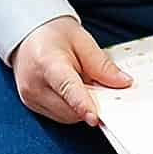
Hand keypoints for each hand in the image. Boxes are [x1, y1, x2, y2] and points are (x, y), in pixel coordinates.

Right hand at [9, 15, 131, 125]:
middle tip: (100, 87)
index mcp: (47, 63)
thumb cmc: (54, 35)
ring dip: (81, 108)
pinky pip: (60, 116)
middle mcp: (34, 84)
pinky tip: (73, 92)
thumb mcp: (83, 42)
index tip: (94, 117)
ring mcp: (30, 98)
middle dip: (91, 104)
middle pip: (69, 108)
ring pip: (66, 116)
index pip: (67, 88)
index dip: (82, 104)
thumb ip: (102, 65)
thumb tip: (124, 84)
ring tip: (82, 84)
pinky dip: (72, 108)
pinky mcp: (32, 106)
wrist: (29, 36)